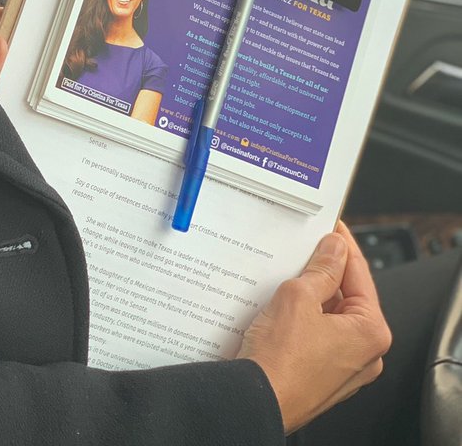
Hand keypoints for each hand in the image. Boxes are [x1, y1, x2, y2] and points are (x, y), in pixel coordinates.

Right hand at [237, 221, 390, 434]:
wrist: (254, 401)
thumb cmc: (280, 361)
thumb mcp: (299, 297)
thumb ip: (322, 268)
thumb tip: (335, 248)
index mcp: (371, 332)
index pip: (359, 272)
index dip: (341, 243)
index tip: (329, 225)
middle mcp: (365, 354)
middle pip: (347, 295)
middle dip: (324, 270)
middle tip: (303, 246)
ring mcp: (344, 367)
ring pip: (330, 315)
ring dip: (310, 294)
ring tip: (286, 275)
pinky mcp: (321, 374)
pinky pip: (317, 335)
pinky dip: (303, 317)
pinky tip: (281, 304)